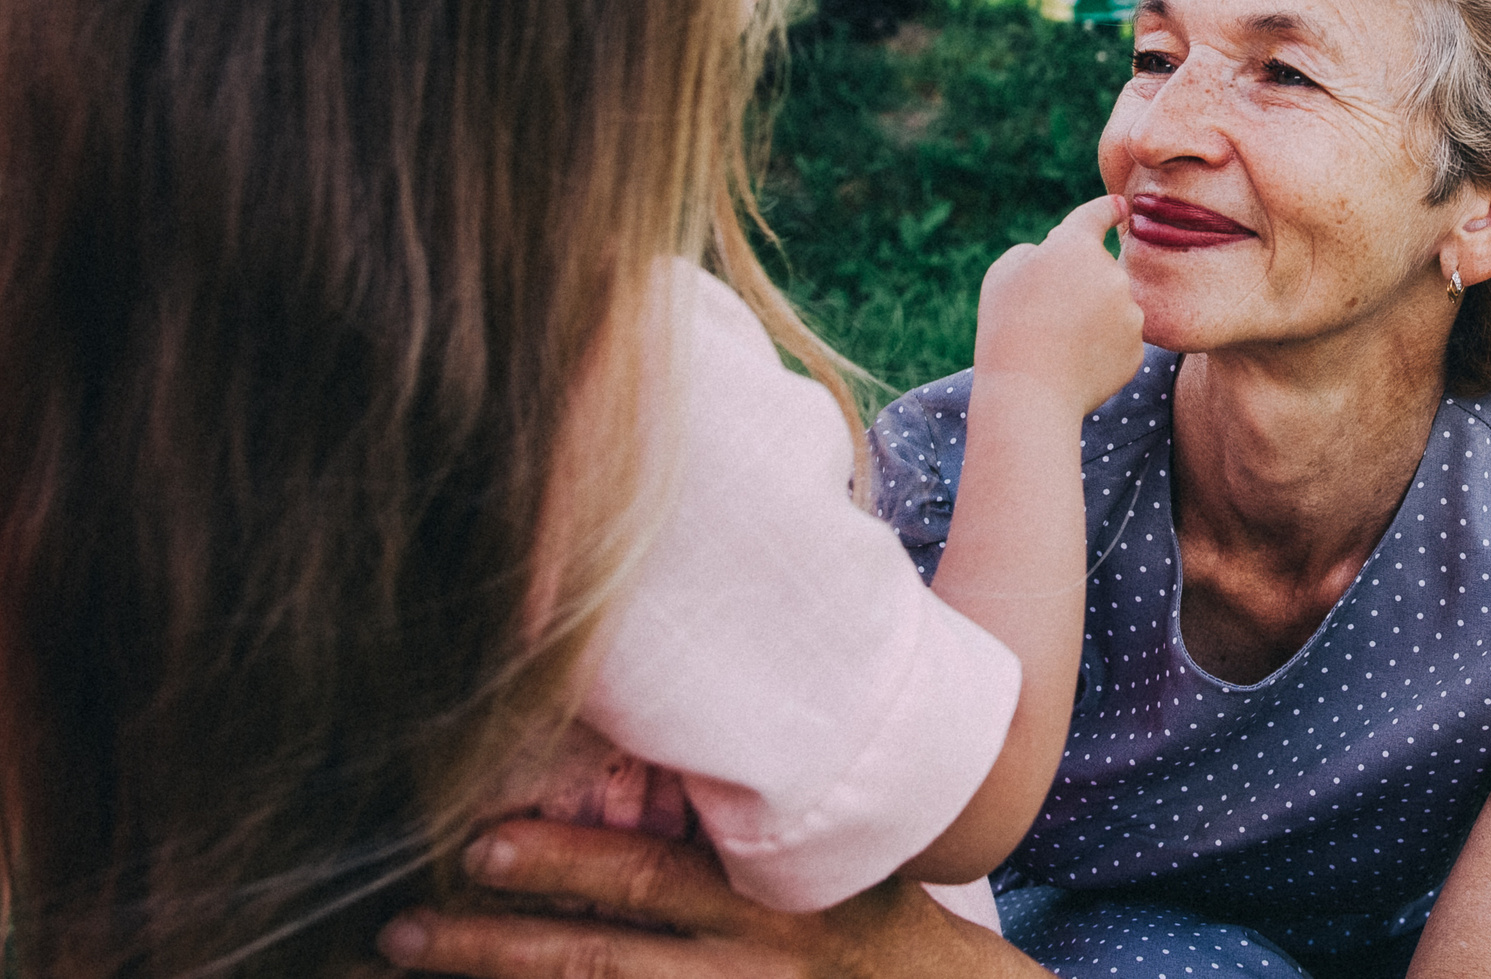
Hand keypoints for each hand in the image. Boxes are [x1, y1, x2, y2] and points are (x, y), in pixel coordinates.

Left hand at [374, 819, 1050, 977]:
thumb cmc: (877, 911)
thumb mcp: (827, 852)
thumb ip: (748, 816)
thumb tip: (657, 748)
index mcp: (764, 900)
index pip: (648, 879)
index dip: (562, 863)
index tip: (480, 845)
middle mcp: (739, 967)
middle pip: (596, 961)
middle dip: (493, 948)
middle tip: (401, 934)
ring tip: (411, 973)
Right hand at [973, 194, 1142, 417]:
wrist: (1030, 392)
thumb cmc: (1007, 328)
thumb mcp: (1003, 274)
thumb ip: (1034, 253)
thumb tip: (1052, 258)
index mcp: (1077, 246)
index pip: (1097, 216)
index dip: (1107, 209)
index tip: (1120, 206)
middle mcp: (1112, 273)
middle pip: (1099, 272)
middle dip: (1080, 286)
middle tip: (1045, 315)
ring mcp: (1130, 312)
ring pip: (1112, 308)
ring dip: (1092, 319)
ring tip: (1058, 344)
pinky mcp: (1137, 349)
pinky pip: (1118, 341)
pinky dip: (1100, 349)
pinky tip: (1075, 363)